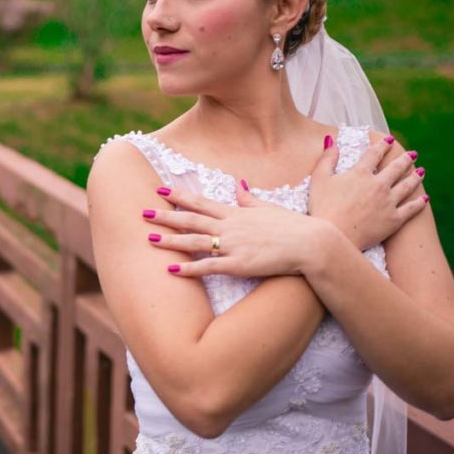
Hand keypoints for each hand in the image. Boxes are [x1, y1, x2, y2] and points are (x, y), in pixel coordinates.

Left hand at [141, 183, 325, 278]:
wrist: (311, 244)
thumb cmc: (294, 227)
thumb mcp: (269, 207)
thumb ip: (249, 198)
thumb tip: (238, 183)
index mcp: (237, 213)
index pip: (202, 202)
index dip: (179, 196)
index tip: (160, 190)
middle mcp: (231, 226)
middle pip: (192, 219)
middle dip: (166, 215)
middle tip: (142, 212)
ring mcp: (234, 245)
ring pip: (195, 241)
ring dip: (170, 240)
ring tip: (149, 238)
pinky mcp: (239, 264)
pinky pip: (208, 266)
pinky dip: (189, 268)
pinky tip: (171, 270)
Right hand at [308, 134, 428, 249]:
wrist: (334, 236)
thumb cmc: (322, 208)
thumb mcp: (319, 179)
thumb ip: (327, 158)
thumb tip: (332, 140)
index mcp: (361, 173)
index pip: (374, 154)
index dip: (382, 145)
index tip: (388, 140)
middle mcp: (379, 185)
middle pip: (396, 168)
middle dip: (405, 159)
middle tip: (412, 154)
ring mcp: (389, 202)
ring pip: (407, 186)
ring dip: (415, 177)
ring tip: (421, 172)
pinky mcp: (394, 220)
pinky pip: (411, 209)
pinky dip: (419, 203)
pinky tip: (424, 198)